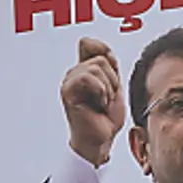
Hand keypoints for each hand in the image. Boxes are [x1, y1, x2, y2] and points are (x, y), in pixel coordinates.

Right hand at [61, 37, 126, 166]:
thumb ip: (110, 66)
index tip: (112, 74)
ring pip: (97, 66)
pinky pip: (88, 77)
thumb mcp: (114, 86)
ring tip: (102, 102)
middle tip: (107, 98)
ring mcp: (70, 81)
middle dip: (112, 79)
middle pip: (100, 57)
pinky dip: (100, 91)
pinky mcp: (68, 90)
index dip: (105, 53)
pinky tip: (98, 103)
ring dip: (107, 88)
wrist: (101, 139)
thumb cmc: (105, 118)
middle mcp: (74, 73)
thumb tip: (105, 51)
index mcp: (84, 70)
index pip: (89, 43)